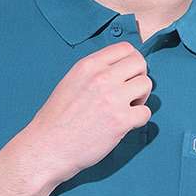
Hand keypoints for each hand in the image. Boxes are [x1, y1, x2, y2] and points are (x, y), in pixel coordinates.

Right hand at [21, 41, 151, 187]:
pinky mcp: (120, 121)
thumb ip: (94, 73)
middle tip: (128, 94)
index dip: (130, 62)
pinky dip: (139, 119)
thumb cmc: (57, 119)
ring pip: (146, 85)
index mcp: (88, 66)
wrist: (48, 147)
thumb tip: (119, 71)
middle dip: (138, 77)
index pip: (125, 48)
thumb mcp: (71, 82)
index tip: (126, 76)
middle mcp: (102, 78)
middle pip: (140, 63)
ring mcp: (112, 99)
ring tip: (126, 109)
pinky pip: (146, 112)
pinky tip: (125, 124)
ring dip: (141, 98)